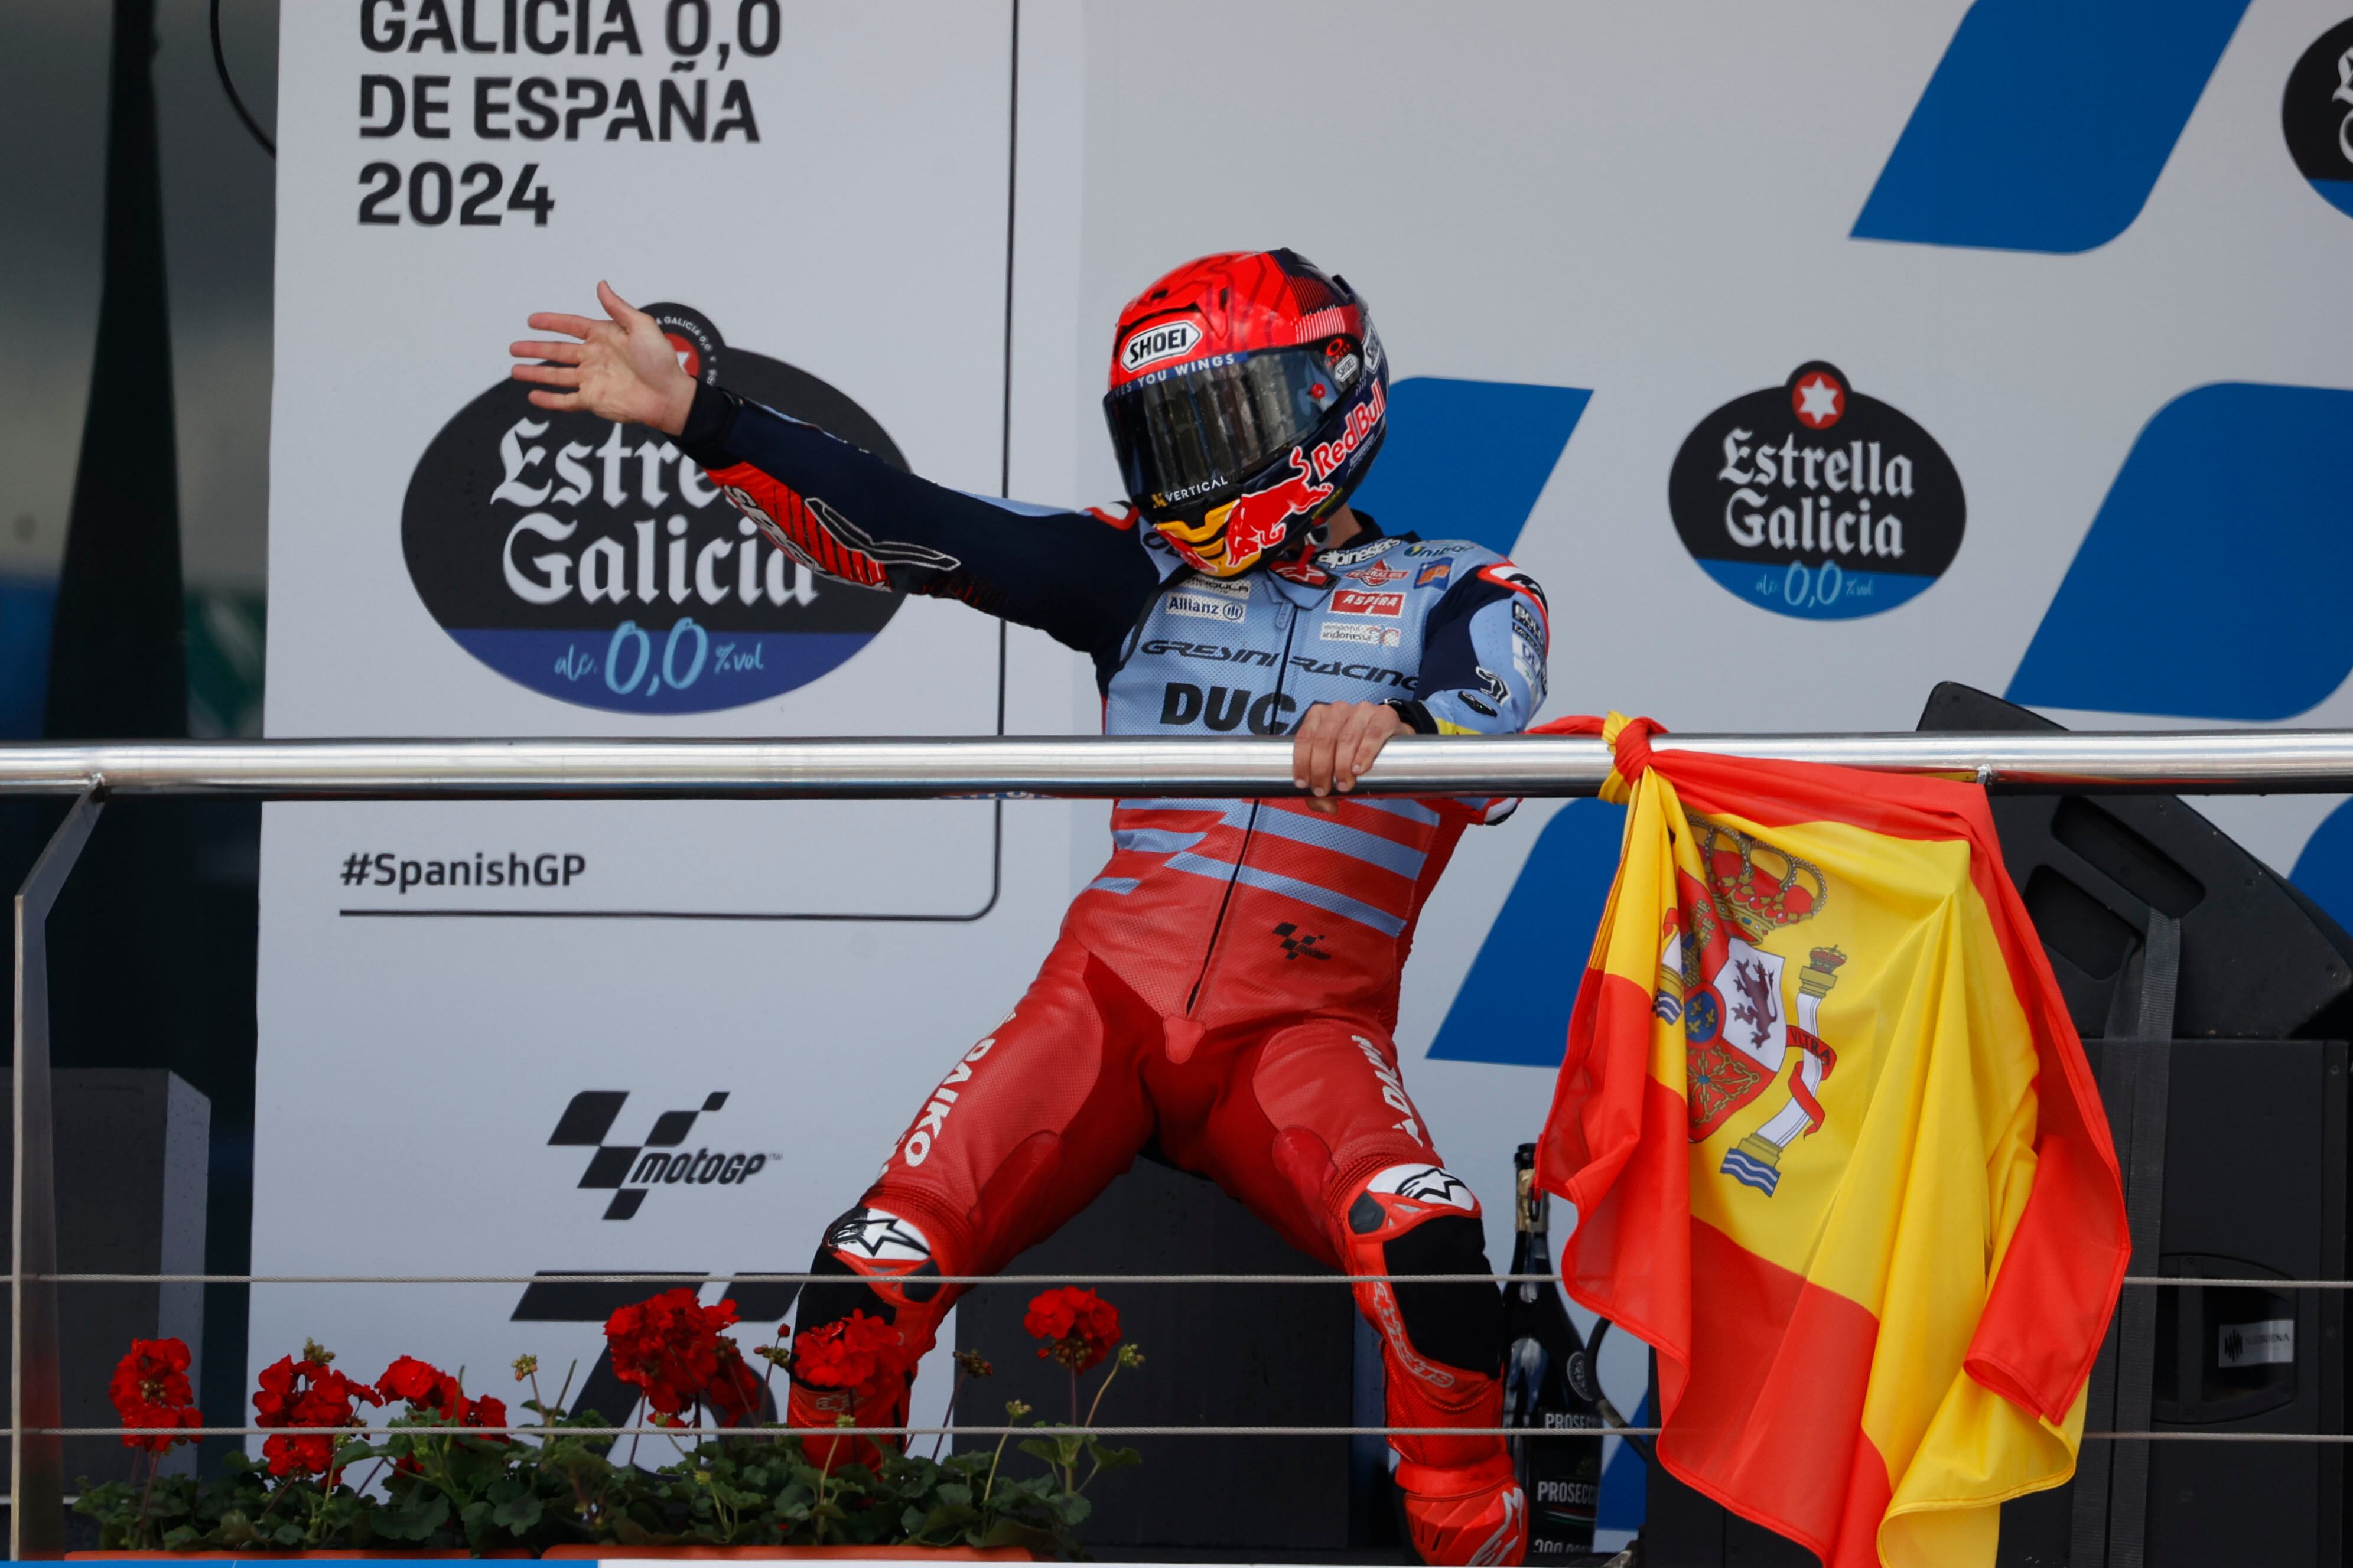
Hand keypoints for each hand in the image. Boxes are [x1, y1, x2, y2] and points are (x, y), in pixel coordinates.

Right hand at [508, 280, 696, 435]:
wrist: (669, 395)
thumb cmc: (661, 361)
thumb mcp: (642, 326)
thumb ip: (618, 308)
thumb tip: (602, 285)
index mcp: (605, 337)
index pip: (571, 326)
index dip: (552, 322)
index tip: (532, 320)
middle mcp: (595, 358)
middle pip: (557, 351)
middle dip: (535, 349)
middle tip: (514, 347)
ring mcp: (592, 380)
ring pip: (556, 375)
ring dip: (535, 373)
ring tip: (515, 369)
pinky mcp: (593, 400)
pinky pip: (566, 400)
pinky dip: (549, 400)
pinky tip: (533, 396)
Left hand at [1291, 701, 1408, 814]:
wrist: (1392, 740)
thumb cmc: (1357, 750)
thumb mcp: (1335, 764)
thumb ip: (1325, 785)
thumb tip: (1327, 805)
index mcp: (1320, 716)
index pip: (1304, 737)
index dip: (1302, 763)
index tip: (1304, 784)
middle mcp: (1339, 709)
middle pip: (1323, 740)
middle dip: (1321, 769)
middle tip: (1323, 790)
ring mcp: (1362, 711)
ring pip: (1346, 739)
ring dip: (1342, 766)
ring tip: (1343, 785)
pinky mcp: (1384, 717)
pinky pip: (1371, 735)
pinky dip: (1363, 754)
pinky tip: (1359, 769)